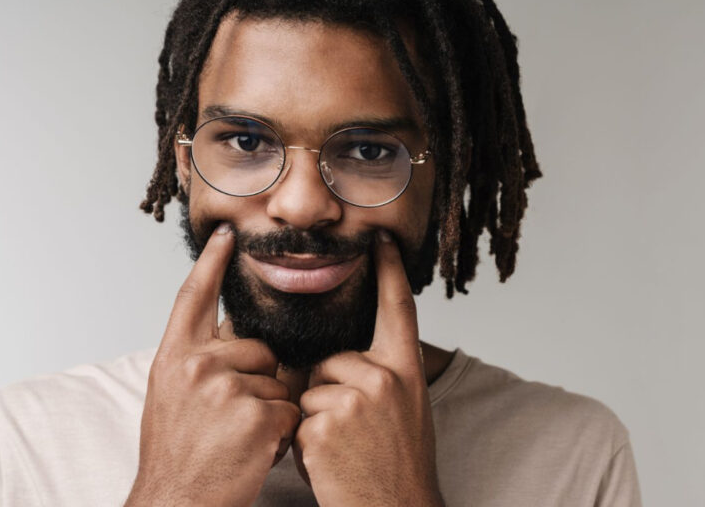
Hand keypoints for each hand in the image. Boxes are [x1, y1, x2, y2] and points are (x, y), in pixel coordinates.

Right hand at [126, 224, 301, 506]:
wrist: (175, 504)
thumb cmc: (178, 457)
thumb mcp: (173, 398)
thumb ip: (199, 363)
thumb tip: (233, 336)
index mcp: (174, 359)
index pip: (194, 298)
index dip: (212, 264)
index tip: (228, 233)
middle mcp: (197, 366)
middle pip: (260, 349)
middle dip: (258, 382)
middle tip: (230, 421)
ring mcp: (226, 389)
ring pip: (279, 382)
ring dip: (269, 412)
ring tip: (238, 440)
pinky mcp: (256, 415)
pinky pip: (291, 410)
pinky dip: (280, 435)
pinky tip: (252, 452)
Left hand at [292, 230, 443, 506]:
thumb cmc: (398, 467)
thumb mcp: (405, 412)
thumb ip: (379, 378)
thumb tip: (341, 362)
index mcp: (407, 371)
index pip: (398, 310)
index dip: (390, 271)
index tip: (381, 238)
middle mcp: (385, 378)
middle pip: (330, 360)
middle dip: (327, 392)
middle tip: (353, 434)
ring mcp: (355, 400)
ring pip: (309, 390)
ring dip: (314, 421)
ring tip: (343, 450)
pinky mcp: (325, 426)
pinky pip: (298, 420)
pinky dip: (305, 444)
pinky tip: (331, 463)